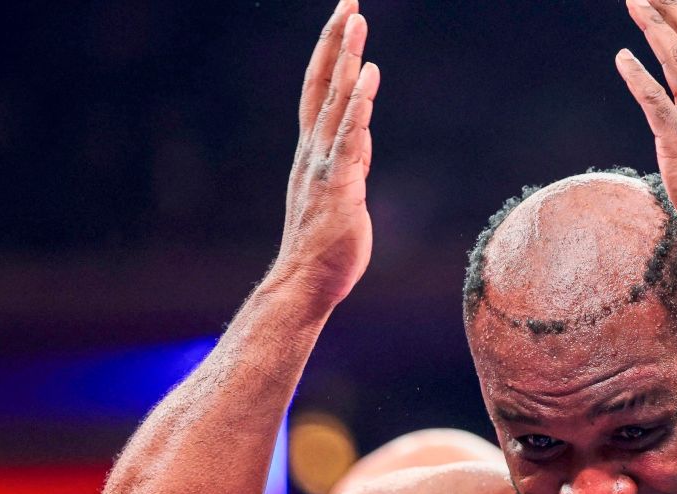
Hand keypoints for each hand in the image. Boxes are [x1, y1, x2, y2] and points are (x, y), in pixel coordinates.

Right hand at [273, 0, 379, 304]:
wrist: (308, 281)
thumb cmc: (326, 243)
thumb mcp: (343, 190)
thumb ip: (350, 160)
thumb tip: (361, 136)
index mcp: (312, 150)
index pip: (319, 90)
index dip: (330, 53)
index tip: (343, 17)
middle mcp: (313, 149)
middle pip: (322, 83)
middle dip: (335, 40)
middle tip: (348, 1)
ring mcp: (323, 164)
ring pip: (334, 101)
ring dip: (346, 59)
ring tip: (356, 21)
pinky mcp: (339, 183)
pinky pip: (348, 136)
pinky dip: (358, 104)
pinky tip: (368, 75)